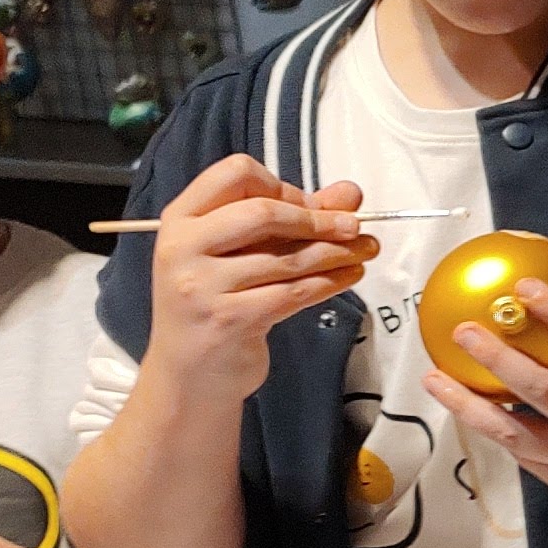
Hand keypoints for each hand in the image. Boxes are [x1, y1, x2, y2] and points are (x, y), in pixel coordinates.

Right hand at [143, 155, 372, 401]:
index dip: (280, 185)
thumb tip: (350, 193)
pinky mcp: (228, 319)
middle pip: (263, 212)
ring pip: (286, 258)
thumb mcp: (243, 252)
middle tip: (355, 226)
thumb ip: (292, 216)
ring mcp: (202, 285)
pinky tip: (349, 276)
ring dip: (335, 253)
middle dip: (319, 219)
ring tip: (366, 250)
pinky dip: (329, 282)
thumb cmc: (219, 302)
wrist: (190, 373)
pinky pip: (292, 292)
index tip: (309, 204)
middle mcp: (183, 246)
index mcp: (181, 218)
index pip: (235, 174)